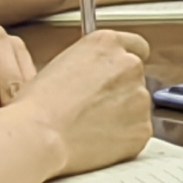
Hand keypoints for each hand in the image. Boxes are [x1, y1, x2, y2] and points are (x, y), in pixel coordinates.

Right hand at [0, 25, 156, 172]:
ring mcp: (140, 96)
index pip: (136, 46)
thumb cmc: (39, 103)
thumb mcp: (63, 63)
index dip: (124, 63)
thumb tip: (97, 74)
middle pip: (135, 77)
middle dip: (121, 90)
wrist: (40, 134)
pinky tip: (98, 139)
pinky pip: (137, 131)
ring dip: (123, 114)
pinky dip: (124, 137)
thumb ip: (91, 64)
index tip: (119, 73)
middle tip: (94, 106)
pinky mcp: (142, 127)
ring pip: (137, 105)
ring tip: (90, 125)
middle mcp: (129, 64)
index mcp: (107, 43)